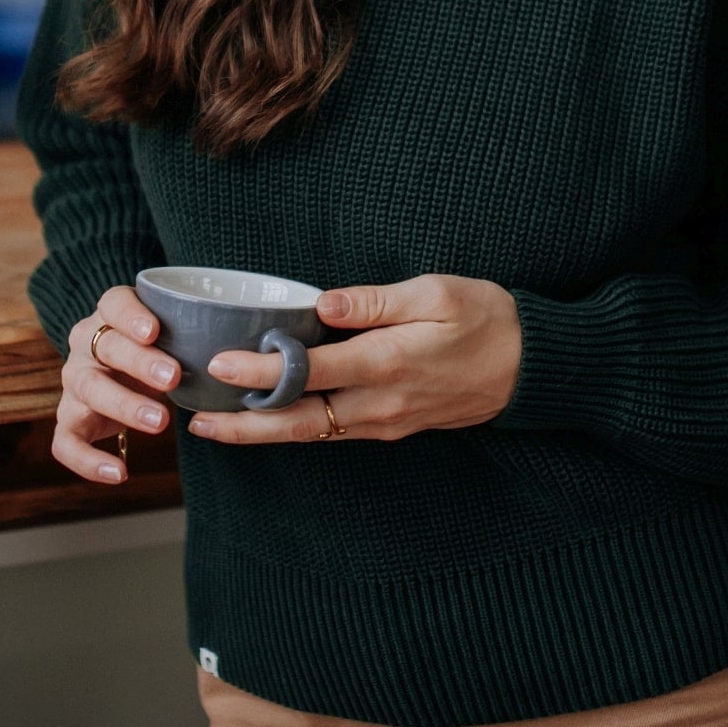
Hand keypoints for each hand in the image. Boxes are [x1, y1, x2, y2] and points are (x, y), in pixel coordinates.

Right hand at [51, 285, 180, 483]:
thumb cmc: (160, 352)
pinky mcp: (70, 419)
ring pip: (89, 389)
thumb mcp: (176, 338)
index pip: (113, 303)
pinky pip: (65, 442)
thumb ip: (196, 336)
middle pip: (106, 347)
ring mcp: (76, 381)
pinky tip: (119, 473)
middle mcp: (86, 344)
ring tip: (160, 421)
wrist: (128, 378)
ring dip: (124, 405)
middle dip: (140, 362)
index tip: (154, 332)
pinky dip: (88, 462)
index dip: (130, 316)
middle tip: (174, 377)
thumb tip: (246, 349)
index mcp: (111, 316)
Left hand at [190, 273, 521, 444]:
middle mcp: (380, 404)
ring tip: (217, 425)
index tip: (219, 365)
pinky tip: (271, 419)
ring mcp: (386, 423)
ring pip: (311, 434)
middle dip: (243, 423)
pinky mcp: (392, 428)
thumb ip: (378, 301)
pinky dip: (295, 429)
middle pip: (298, 421)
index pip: (309, 371)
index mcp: (388, 363)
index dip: (260, 371)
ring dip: (262, 432)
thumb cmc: (488, 318)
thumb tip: (324, 304)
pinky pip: (333, 433)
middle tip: (196, 420)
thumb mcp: (438, 292)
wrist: (531, 367)